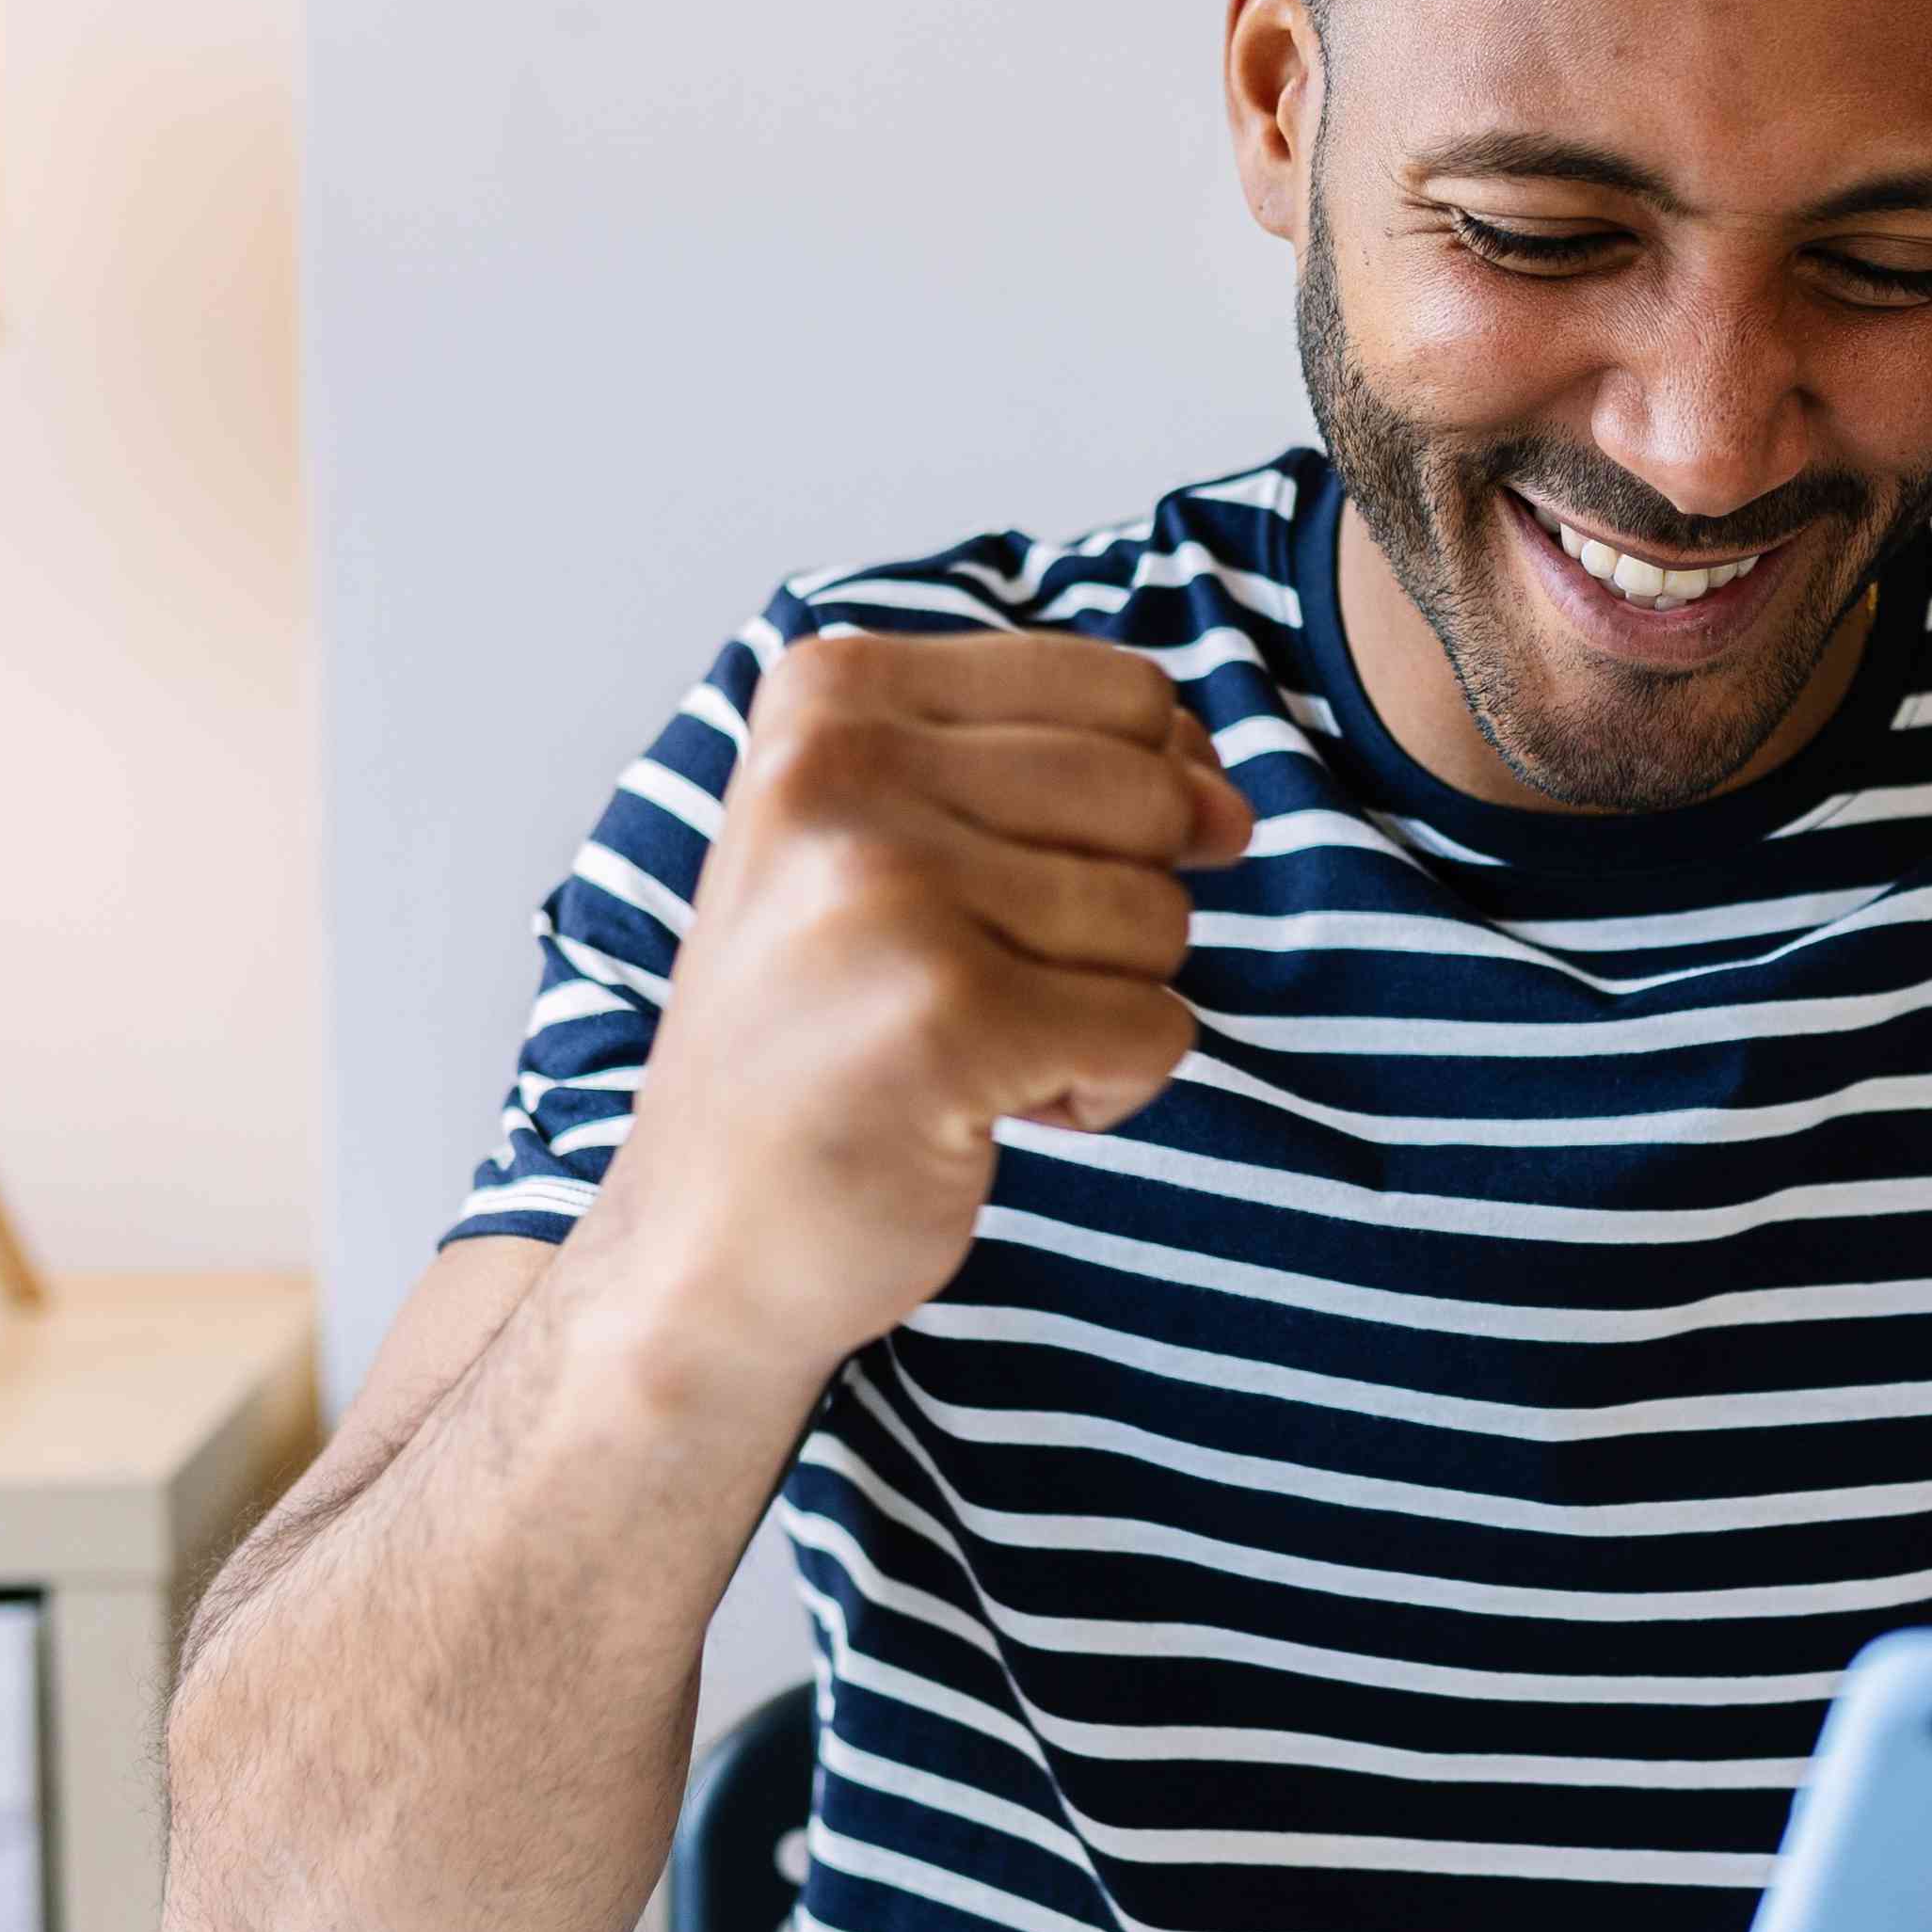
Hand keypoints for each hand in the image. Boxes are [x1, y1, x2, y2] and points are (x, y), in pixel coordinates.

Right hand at [568, 627, 1250, 1387]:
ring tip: (965, 1046)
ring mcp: (887, 891)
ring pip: (1160, 918)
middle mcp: (840, 769)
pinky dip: (1105, 1089)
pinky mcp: (946, 1019)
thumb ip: (1068, 776)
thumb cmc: (824, 1033)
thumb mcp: (902, 842)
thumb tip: (1228, 803)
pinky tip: (983, 1107)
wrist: (702, 1237)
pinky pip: (1155, 1029)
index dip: (1133, 803)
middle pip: (1154, 800)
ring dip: (1098, 1009)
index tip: (1013, 884)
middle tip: (973, 981)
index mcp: (829, 694)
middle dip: (1114, 914)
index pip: (1128, 694)